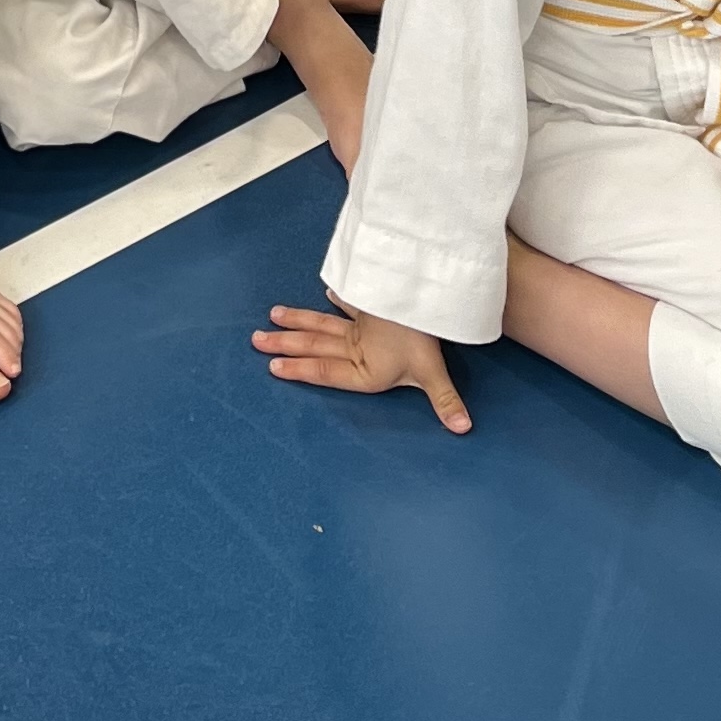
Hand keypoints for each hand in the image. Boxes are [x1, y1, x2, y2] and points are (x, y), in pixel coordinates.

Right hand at [251, 300, 471, 429]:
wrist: (416, 293)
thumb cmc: (420, 337)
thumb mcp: (432, 373)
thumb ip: (444, 402)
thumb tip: (463, 429)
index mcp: (365, 368)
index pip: (325, 371)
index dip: (300, 370)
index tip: (274, 366)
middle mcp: (357, 346)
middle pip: (315, 346)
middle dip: (285, 345)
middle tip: (256, 341)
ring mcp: (361, 323)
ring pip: (322, 323)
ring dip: (298, 321)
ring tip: (272, 317)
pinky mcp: (370, 303)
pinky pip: (350, 300)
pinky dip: (339, 297)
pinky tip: (327, 291)